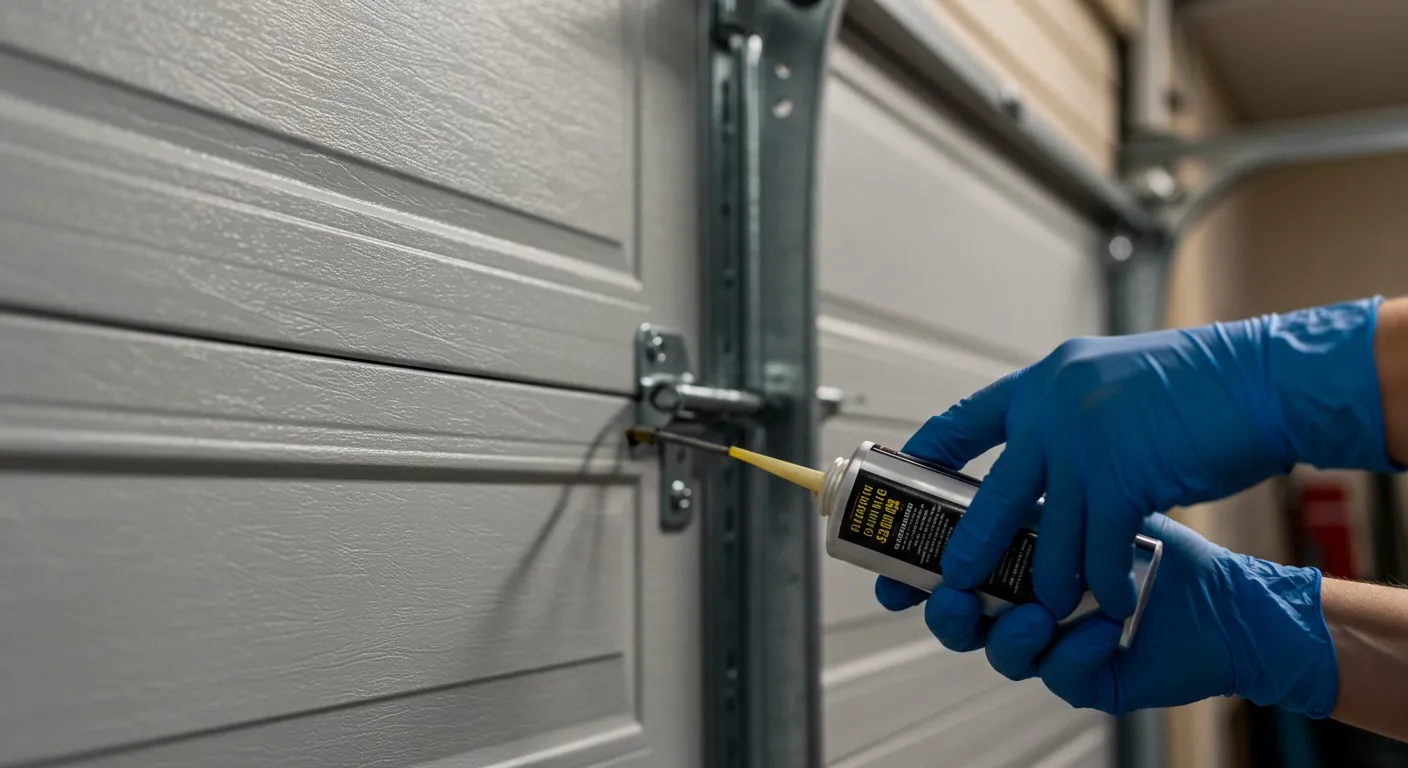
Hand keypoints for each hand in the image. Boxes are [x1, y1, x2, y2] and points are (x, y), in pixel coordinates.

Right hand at [875, 515, 1338, 717]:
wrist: (1230, 601)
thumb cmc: (1163, 549)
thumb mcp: (1095, 492)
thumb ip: (1037, 472)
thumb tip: (977, 441)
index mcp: (1017, 560)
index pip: (947, 563)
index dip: (909, 562)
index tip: (889, 554)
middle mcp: (1026, 605)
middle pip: (956, 613)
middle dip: (941, 604)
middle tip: (945, 590)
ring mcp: (1053, 645)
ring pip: (998, 652)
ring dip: (1006, 633)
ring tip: (1035, 614)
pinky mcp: (1088, 677)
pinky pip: (1062, 677)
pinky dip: (1073, 653)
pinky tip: (1101, 626)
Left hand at [905, 297, 1391, 620]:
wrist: (1259, 381)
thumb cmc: (1194, 387)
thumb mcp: (1107, 384)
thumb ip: (1064, 416)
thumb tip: (1035, 456)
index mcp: (1041, 383)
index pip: (959, 423)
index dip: (923, 459)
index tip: (896, 490)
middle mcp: (1048, 408)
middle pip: (983, 500)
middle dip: (964, 553)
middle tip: (944, 587)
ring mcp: (1080, 443)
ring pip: (1040, 540)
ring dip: (1043, 585)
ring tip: (1045, 612)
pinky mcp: (1118, 476)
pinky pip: (1094, 552)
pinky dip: (1100, 585)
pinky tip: (1110, 603)